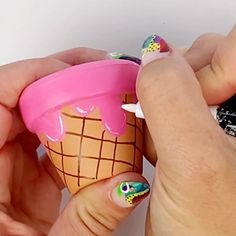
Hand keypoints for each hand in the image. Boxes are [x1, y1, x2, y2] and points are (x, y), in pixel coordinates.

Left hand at [0, 48, 148, 235]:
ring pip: (42, 116)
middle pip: (25, 97)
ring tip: (106, 98)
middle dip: (65, 80)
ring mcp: (11, 164)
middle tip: (100, 74)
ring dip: (75, 104)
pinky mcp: (30, 174)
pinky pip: (54, 140)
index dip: (37, 74)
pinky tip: (102, 132)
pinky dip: (80, 133)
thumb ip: (85, 221)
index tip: (76, 74)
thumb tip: (128, 188)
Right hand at [139, 26, 235, 234]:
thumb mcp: (195, 164)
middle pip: (205, 58)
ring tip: (156, 133)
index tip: (189, 96)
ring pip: (182, 81)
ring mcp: (217, 120)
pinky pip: (170, 103)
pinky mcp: (195, 130)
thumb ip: (172, 101)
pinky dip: (153, 113)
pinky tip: (154, 135)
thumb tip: (154, 61)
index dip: (208, 62)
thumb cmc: (212, 234)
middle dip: (172, 80)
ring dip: (157, 99)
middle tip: (164, 117)